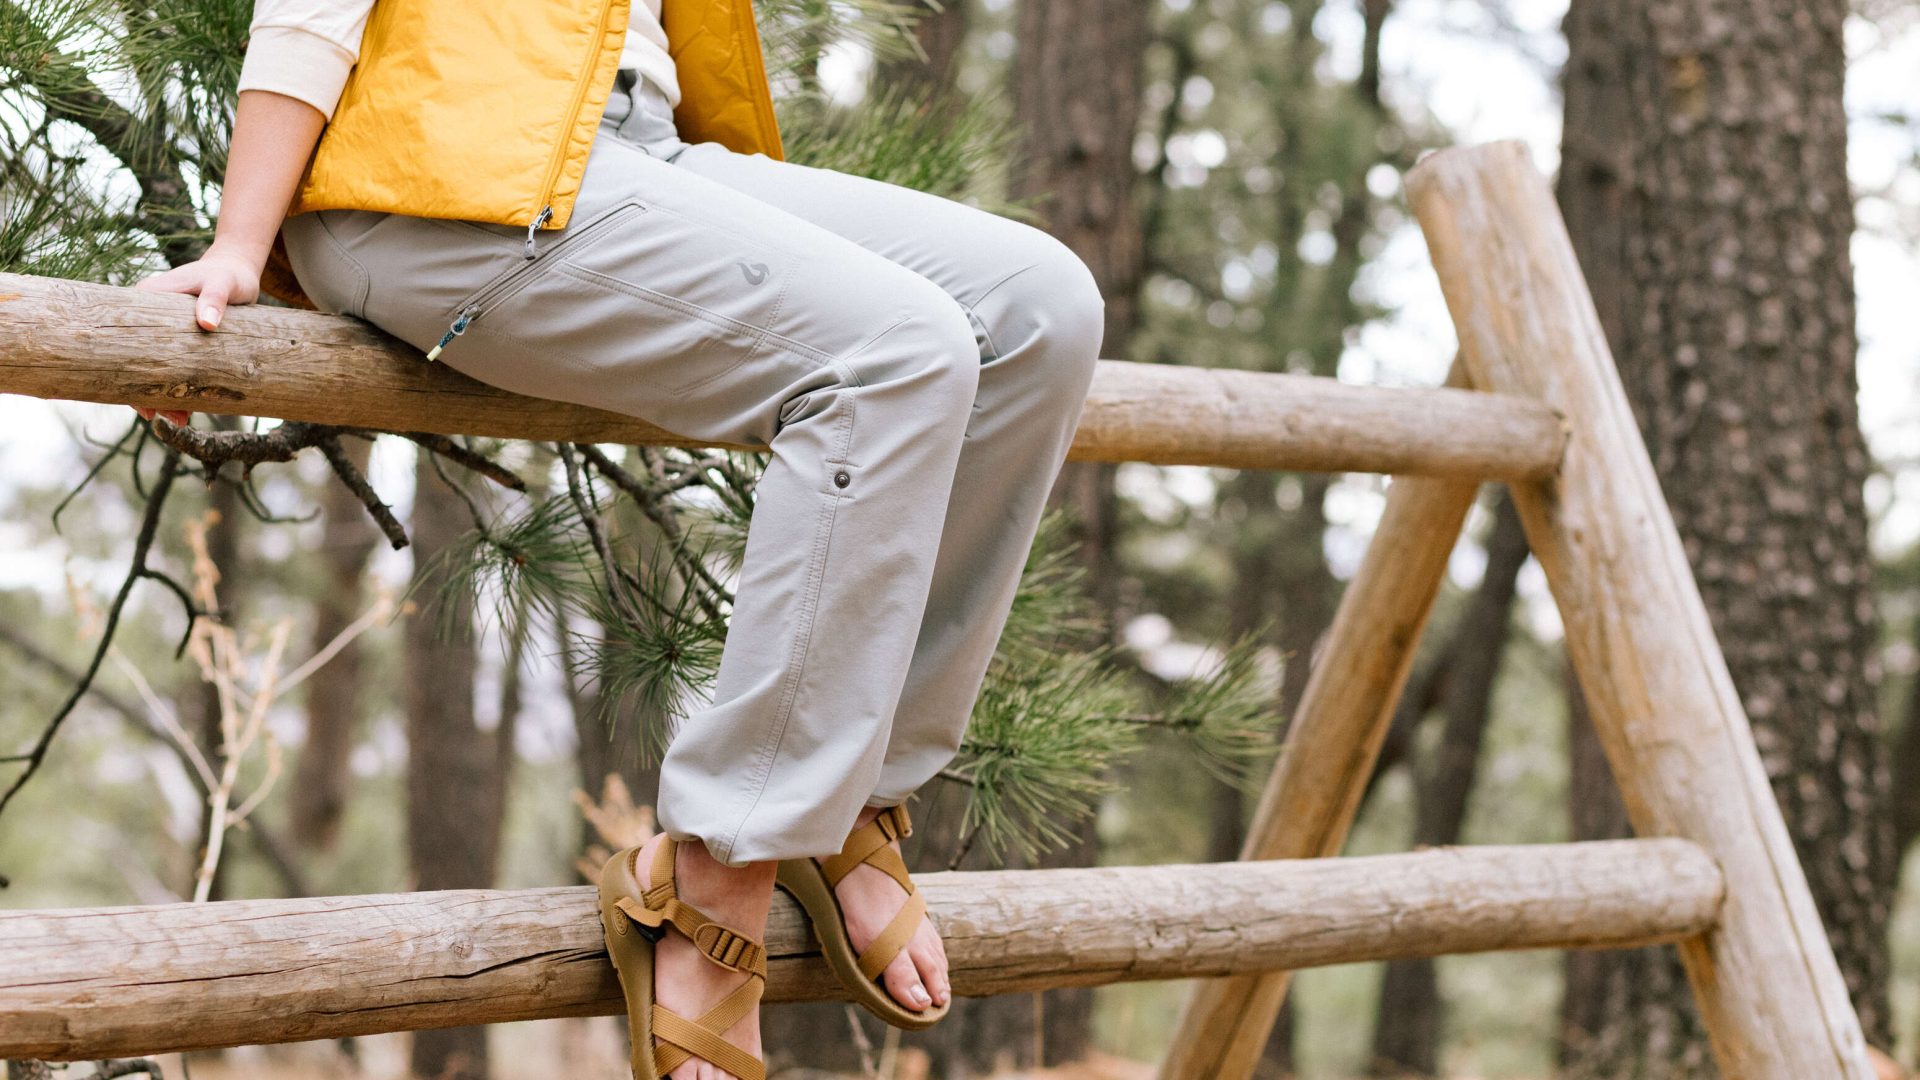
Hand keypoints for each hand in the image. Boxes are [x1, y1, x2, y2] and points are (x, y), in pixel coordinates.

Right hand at [131, 244, 263, 425]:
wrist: (238, 271)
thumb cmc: (229, 275)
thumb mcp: (225, 284)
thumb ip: (216, 298)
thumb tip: (207, 324)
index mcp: (146, 298)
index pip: (126, 340)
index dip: (128, 373)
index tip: (141, 401)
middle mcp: (146, 314)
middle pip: (135, 359)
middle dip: (145, 392)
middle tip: (162, 418)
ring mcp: (160, 329)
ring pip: (153, 367)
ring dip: (163, 395)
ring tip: (180, 420)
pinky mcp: (177, 339)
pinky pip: (170, 366)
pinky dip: (177, 387)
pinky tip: (188, 410)